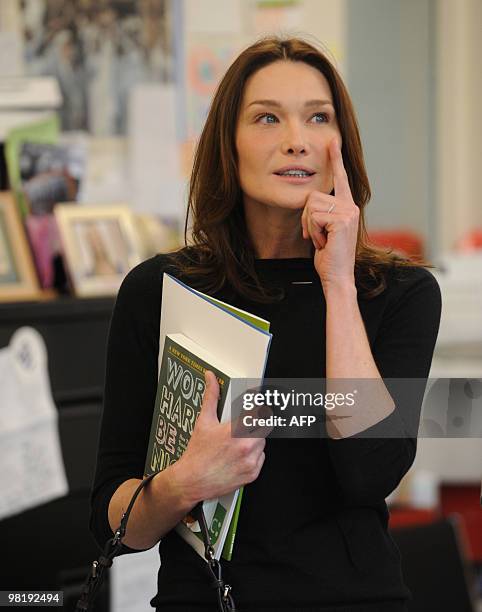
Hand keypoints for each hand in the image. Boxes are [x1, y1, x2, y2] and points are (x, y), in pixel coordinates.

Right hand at [172, 371, 267, 504]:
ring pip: (263, 442)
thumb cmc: (197, 454)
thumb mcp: (204, 421)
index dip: (258, 406)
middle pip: (264, 426)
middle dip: (256, 423)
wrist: (192, 481)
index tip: (255, 404)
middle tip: (244, 425)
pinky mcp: (253, 473)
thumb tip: (211, 378)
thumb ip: (211, 396)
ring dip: (255, 439)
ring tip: (237, 442)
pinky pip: (261, 457)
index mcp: (236, 431)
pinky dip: (254, 455)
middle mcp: (247, 446)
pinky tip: (238, 454)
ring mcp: (251, 461)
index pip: (260, 411)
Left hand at [301, 138, 358, 286]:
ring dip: (309, 227)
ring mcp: (348, 212)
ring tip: (322, 240)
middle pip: (312, 196)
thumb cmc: (329, 256)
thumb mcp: (324, 230)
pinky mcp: (342, 220)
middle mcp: (350, 206)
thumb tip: (310, 202)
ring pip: (311, 206)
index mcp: (347, 207)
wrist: (337, 276)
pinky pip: (314, 217)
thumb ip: (321, 213)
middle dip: (306, 219)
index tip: (332, 140)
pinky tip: (324, 243)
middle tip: (318, 237)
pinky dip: (313, 232)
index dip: (335, 158)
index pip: (339, 178)